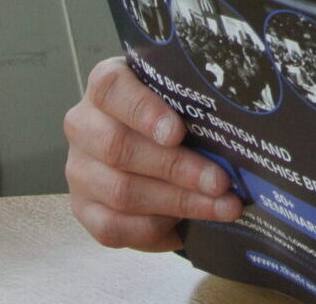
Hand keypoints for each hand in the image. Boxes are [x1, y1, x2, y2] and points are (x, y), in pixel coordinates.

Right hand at [63, 56, 242, 249]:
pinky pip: (112, 227)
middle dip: (177, 168)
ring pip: (121, 191)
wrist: (153, 148)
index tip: (176, 133)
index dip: (143, 110)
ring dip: (178, 203)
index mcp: (107, 85)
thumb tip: (236, 127)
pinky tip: (184, 227)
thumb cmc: (176, 116)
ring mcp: (79, 169)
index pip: (111, 87)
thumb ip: (195, 103)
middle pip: (120, 147)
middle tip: (220, 182)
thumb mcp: (181, 99)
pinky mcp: (83, 208)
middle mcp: (84, 124)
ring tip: (221, 207)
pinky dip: (153, 229)